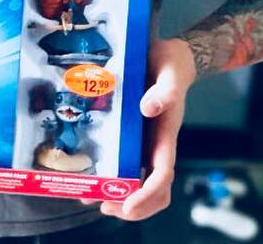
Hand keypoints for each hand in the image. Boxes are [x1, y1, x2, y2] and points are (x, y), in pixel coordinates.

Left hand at [93, 36, 195, 220]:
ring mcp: (144, 143)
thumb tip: (148, 108)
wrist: (169, 56)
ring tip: (90, 198)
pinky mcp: (132, 136)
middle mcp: (156, 145)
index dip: (147, 194)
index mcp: (166, 136)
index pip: (162, 176)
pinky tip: (90, 175)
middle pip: (153, 191)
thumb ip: (165, 90)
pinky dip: (110, 176)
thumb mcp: (170, 73)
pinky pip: (124, 163)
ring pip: (138, 182)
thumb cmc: (171, 65)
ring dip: (118, 197)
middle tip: (103, 206)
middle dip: (131, 206)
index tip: (128, 206)